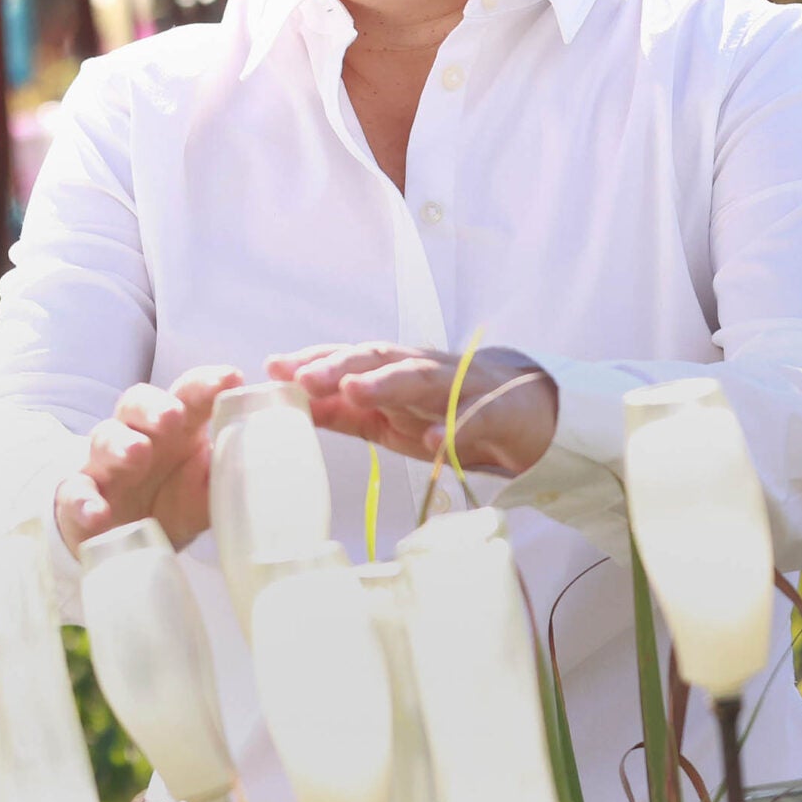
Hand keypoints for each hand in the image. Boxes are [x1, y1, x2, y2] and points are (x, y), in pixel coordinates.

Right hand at [54, 365, 244, 554]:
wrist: (121, 541)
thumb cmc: (167, 504)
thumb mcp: (201, 499)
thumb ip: (217, 485)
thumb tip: (239, 469)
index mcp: (174, 430)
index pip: (186, 395)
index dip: (205, 384)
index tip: (231, 378)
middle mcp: (137, 437)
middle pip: (137, 404)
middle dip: (154, 407)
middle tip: (173, 416)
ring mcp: (104, 465)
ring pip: (105, 439)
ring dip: (120, 444)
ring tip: (138, 454)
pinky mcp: (78, 496)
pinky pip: (75, 491)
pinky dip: (83, 501)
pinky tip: (98, 512)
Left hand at [266, 343, 556, 476]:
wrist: (528, 414)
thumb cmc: (447, 412)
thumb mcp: (388, 418)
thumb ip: (343, 413)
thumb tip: (291, 409)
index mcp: (393, 372)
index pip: (348, 358)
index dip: (312, 359)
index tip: (274, 366)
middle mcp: (422, 370)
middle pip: (378, 359)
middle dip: (338, 366)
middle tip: (304, 379)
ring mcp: (461, 388)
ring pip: (420, 378)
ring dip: (385, 382)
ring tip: (353, 390)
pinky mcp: (498, 414)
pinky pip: (474, 420)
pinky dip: (452, 430)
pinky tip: (431, 443)